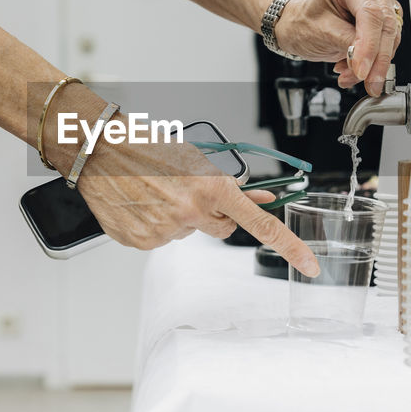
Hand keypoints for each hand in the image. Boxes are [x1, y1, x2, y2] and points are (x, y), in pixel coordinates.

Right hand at [75, 129, 320, 275]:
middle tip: (189, 192)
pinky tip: (142, 205)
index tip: (311, 265)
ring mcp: (165, 231)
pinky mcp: (141, 242)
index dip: (290, 246)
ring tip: (156, 193)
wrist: (99, 150)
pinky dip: (155, 226)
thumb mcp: (196, 159)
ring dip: (179, 218)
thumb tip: (261, 198)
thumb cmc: (146, 146)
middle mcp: (191, 212)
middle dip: (214, 216)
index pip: (260, 224)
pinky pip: (161, 240)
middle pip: (222, 230)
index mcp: (210, 188)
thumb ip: (231, 186)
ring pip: (188, 234)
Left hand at [272, 0, 402, 96]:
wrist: (302, 24)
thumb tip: (367, 62)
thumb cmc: (306, 20)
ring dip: (375, 63)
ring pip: (392, 36)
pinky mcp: (387, 16)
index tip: (362, 70)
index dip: (369, 45)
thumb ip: (347, 44)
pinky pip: (390, 42)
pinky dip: (375, 61)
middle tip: (367, 82)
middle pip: (386, 24)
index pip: (370, 12)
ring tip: (349, 74)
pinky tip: (356, 68)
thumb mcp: (321, 31)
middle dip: (376, 60)